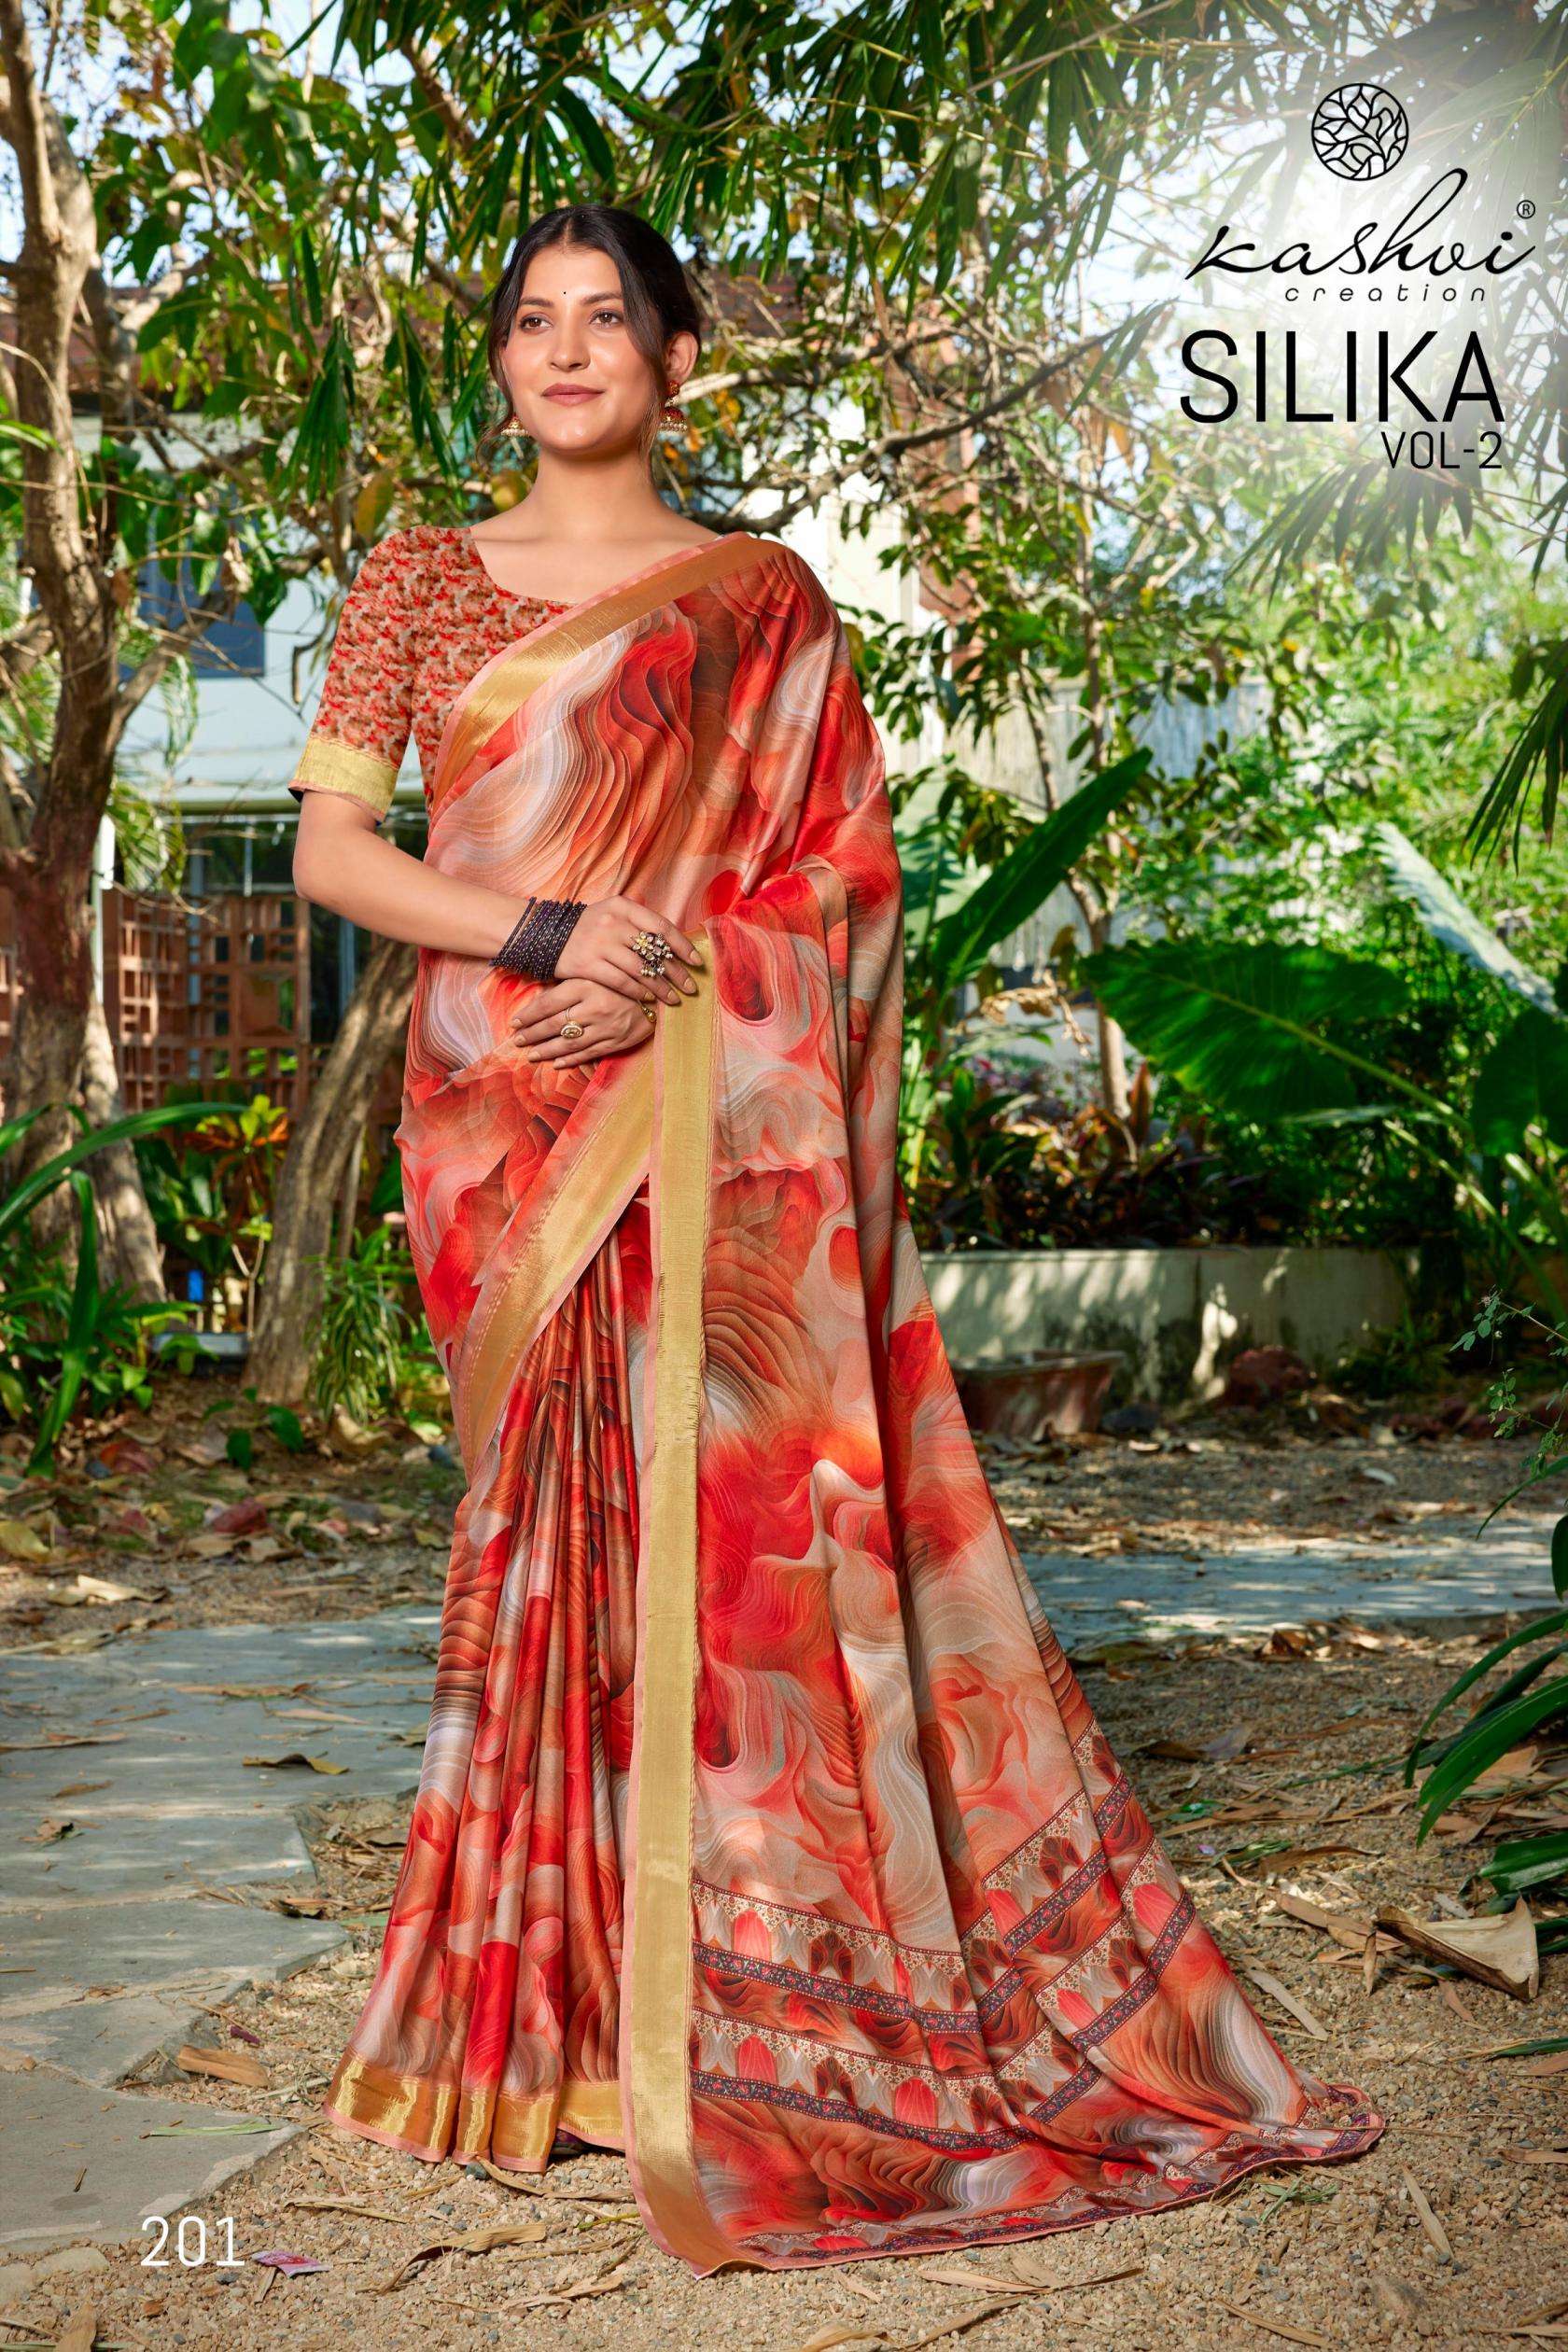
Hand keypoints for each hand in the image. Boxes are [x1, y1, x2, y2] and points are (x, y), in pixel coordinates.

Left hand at [511, 978, 658, 1070]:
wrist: (660, 992)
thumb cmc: (622, 979)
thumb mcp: (594, 972)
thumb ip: (570, 984)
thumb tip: (538, 1000)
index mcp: (586, 985)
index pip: (548, 1003)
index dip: (528, 1015)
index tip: (514, 1022)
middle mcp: (594, 1006)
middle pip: (554, 1025)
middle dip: (532, 1035)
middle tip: (517, 1041)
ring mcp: (606, 1026)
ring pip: (569, 1043)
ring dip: (547, 1051)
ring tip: (531, 1055)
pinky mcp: (617, 1041)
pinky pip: (588, 1053)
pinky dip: (570, 1060)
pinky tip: (556, 1063)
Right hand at [555, 893, 701, 1006]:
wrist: (547, 936)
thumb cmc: (589, 928)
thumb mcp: (613, 914)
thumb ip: (639, 924)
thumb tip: (674, 946)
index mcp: (623, 907)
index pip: (661, 926)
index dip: (682, 946)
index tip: (696, 962)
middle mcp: (613, 922)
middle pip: (654, 951)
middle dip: (677, 972)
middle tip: (690, 987)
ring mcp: (600, 943)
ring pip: (641, 970)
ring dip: (661, 987)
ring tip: (673, 999)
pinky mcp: (588, 964)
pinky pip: (622, 982)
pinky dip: (639, 992)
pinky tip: (649, 999)